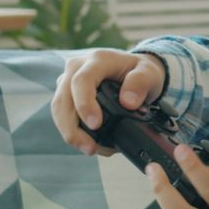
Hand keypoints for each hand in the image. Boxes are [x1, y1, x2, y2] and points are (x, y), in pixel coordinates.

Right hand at [51, 49, 166, 155]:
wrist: (134, 70)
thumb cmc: (141, 71)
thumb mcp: (149, 73)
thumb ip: (141, 83)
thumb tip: (128, 102)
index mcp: (97, 60)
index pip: (82, 81)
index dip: (85, 104)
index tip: (96, 124)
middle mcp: (77, 67)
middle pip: (63, 99)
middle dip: (72, 128)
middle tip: (90, 148)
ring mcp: (68, 80)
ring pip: (58, 109)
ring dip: (70, 132)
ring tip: (90, 149)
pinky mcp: (67, 94)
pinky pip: (62, 114)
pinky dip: (73, 131)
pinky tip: (89, 143)